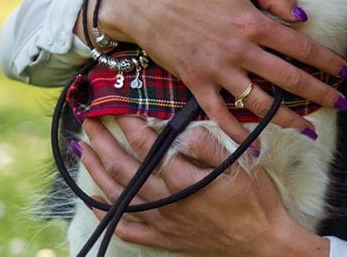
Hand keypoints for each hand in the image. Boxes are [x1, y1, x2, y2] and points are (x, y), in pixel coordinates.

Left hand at [76, 116, 328, 255]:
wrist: (262, 241)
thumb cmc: (255, 201)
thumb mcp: (240, 166)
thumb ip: (208, 146)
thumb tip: (183, 128)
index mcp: (183, 179)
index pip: (147, 145)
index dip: (130, 124)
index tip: (118, 106)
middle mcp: (165, 201)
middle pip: (124, 167)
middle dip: (103, 142)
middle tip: (89, 122)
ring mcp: (161, 221)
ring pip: (118, 195)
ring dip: (96, 171)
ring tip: (84, 151)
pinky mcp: (163, 238)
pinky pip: (127, 229)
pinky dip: (108, 216)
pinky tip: (96, 202)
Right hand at [90, 0, 346, 142]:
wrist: (144, 0)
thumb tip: (303, 19)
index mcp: (254, 22)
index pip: (302, 47)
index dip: (328, 61)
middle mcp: (241, 50)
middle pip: (289, 78)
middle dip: (320, 94)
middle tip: (342, 104)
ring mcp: (218, 70)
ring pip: (260, 103)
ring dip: (287, 119)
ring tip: (308, 129)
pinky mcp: (196, 83)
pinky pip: (219, 115)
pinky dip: (236, 134)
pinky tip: (253, 147)